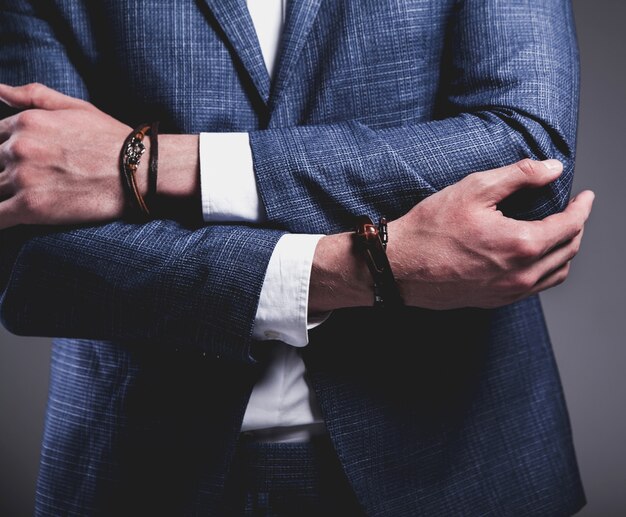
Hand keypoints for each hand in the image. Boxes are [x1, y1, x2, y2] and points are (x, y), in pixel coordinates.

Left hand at [0, 83, 199, 228]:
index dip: (6, 153)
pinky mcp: (31, 207)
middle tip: (34, 181)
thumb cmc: (111, 139)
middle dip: (6, 174)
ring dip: (5, 195)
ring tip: (31, 198)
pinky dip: (1, 219)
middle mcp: (18, 148)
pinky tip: (11, 218)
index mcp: (25, 122)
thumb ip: (33, 95)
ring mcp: (23, 178)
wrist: (137, 170)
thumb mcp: (75, 107)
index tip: (21, 164)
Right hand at [310, 159, 594, 311]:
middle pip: (568, 251)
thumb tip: (553, 169)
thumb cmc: (430, 228)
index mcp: (521, 244)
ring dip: (564, 252)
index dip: (582, 207)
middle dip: (576, 228)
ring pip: (555, 274)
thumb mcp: (474, 189)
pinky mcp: (494, 301)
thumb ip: (520, 175)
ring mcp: (508, 292)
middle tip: (572, 212)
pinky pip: (534, 288)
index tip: (585, 196)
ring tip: (557, 235)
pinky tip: (532, 258)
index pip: (570, 225)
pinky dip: (544, 270)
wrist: (398, 267)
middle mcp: (521, 274)